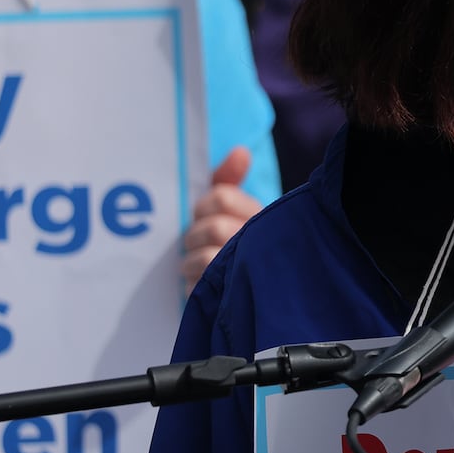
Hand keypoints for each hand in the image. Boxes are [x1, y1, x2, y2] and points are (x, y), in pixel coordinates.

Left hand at [182, 146, 261, 287]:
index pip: (221, 197)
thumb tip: (241, 151)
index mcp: (260, 217)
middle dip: (197, 236)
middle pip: (214, 227)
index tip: (204, 214)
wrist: (260, 294)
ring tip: (200, 268)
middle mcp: (259, 242)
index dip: (204, 206)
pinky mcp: (232, 301)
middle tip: (199, 243)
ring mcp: (248, 273)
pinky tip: (204, 288)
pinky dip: (195, 287)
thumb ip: (230, 179)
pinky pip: (199, 288)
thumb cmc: (235, 243)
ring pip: (205, 259)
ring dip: (193, 263)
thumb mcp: (233, 209)